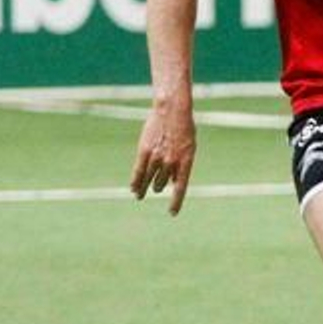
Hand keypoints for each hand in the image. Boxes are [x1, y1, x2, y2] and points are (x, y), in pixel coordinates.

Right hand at [129, 98, 195, 214]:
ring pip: (148, 180)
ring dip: (143, 189)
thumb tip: (173, 181)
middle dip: (158, 186)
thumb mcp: (188, 148)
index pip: (180, 188)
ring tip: (139, 195)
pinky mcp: (144, 152)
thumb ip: (181, 165)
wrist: (172, 110)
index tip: (172, 213)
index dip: (176, 202)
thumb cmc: (184, 128)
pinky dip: (135, 182)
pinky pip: (138, 172)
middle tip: (154, 188)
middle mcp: (171, 162)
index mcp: (186, 162)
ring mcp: (157, 157)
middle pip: (161, 183)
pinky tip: (133, 189)